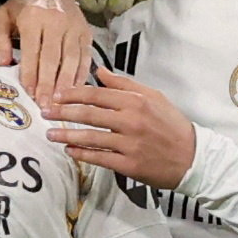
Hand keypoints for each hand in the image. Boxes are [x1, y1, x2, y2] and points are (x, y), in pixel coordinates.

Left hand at [0, 0, 90, 103]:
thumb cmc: (21, 8)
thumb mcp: (1, 17)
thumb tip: (4, 64)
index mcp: (33, 17)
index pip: (32, 50)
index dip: (31, 73)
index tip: (29, 93)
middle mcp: (56, 20)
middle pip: (53, 58)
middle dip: (49, 84)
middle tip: (45, 105)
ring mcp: (74, 26)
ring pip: (72, 59)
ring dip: (66, 83)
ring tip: (60, 102)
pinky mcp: (85, 31)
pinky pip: (85, 56)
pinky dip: (81, 74)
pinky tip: (75, 90)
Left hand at [44, 66, 197, 189]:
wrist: (193, 157)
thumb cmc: (172, 125)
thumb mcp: (153, 97)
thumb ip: (125, 84)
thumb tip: (100, 72)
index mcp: (136, 101)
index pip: (96, 94)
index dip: (73, 94)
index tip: (57, 95)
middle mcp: (131, 121)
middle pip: (89, 114)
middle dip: (62, 113)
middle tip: (44, 112)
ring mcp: (129, 144)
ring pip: (90, 138)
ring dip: (66, 135)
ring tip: (50, 134)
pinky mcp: (129, 165)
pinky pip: (99, 158)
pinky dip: (82, 155)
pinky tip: (69, 151)